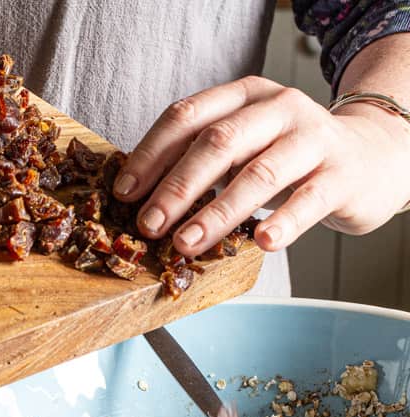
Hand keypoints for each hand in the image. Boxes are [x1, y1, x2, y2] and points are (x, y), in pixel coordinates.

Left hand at [112, 75, 409, 255]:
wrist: (368, 157)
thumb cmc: (289, 158)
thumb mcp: (244, 145)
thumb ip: (202, 162)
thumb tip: (143, 200)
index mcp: (243, 96)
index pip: (186, 118)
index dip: (150, 156)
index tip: (124, 192)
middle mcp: (277, 109)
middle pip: (218, 143)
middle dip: (176, 188)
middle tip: (149, 225)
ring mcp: (312, 138)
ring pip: (258, 174)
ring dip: (216, 213)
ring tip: (186, 243)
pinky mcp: (341, 173)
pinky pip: (308, 199)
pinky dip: (283, 222)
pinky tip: (263, 243)